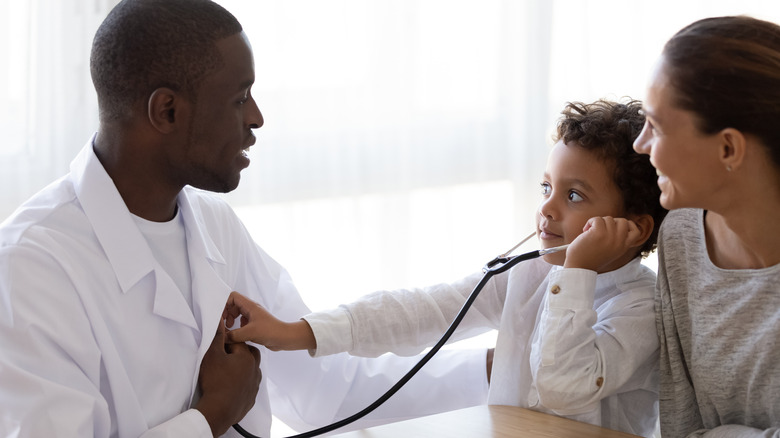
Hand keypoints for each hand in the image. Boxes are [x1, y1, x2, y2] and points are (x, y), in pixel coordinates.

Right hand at [195, 321, 261, 436]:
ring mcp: (255, 383)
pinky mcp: (252, 396)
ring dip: (240, 368)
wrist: (219, 410)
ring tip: (226, 371)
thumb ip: (218, 336)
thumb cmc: (216, 381)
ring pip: (250, 370)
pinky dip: (241, 382)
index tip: (217, 348)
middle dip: (237, 353)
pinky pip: (248, 384)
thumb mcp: (213, 354)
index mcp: (247, 356)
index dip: (226, 344)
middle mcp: (255, 369)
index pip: (238, 342)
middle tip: (223, 358)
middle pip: (247, 354)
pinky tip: (231, 383)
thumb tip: (220, 320)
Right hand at [223, 291, 315, 350]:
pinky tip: (237, 334)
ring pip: (237, 314)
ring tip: (230, 328)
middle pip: (233, 305)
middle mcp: (251, 309)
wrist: (285, 338)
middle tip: (224, 323)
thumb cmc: (271, 331)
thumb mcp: (249, 333)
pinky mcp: (255, 326)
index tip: (220, 314)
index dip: (224, 303)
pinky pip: (242, 323)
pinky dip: (237, 327)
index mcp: (250, 306)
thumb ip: (233, 335)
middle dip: (226, 313)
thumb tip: (222, 337)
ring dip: (231, 320)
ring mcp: (253, 317)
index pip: (233, 296)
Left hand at [563, 216, 643, 272]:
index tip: (616, 227)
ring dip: (598, 222)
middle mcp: (619, 242)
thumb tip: (614, 222)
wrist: (579, 266)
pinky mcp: (598, 233)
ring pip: (609, 219)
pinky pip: (597, 219)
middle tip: (602, 229)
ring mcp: (610, 237)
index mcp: (623, 247)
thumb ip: (615, 240)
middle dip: (612, 221)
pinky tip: (585, 230)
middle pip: (624, 221)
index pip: (636, 232)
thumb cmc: (590, 257)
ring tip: (591, 232)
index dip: (628, 225)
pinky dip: (590, 222)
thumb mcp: (609, 250)